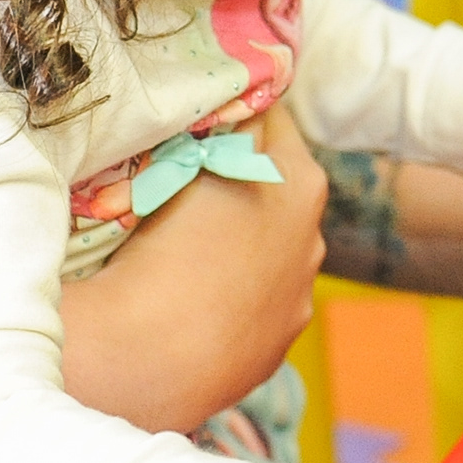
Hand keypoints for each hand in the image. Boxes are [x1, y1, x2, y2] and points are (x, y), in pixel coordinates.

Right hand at [72, 127, 325, 429]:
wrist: (149, 357)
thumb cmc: (166, 246)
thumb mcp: (192, 162)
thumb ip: (224, 129)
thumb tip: (238, 105)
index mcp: (301, 184)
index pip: (274, 119)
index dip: (236, 111)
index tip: (205, 113)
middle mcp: (313, 239)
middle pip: (276, 187)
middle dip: (239, 179)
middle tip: (184, 180)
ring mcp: (298, 298)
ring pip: (268, 249)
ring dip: (237, 241)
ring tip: (184, 250)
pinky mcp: (275, 345)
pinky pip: (254, 303)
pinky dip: (231, 295)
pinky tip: (193, 299)